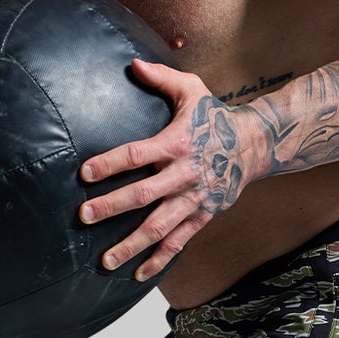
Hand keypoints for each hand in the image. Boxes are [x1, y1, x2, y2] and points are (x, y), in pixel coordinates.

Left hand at [77, 60, 271, 279]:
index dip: (110, 164)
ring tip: (105, 260)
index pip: (136, 154)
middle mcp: (184, 174)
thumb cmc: (214, 116)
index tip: (84, 174)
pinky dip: (159, 259)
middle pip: (143, 195)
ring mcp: (193, 199)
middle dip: (112, 207)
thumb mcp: (192, 90)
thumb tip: (132, 63)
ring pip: (159, 226)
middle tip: (84, 216)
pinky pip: (179, 241)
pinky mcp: (202, 216)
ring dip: (132, 244)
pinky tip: (137, 274)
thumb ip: (161, 77)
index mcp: (176, 143)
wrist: (255, 146)